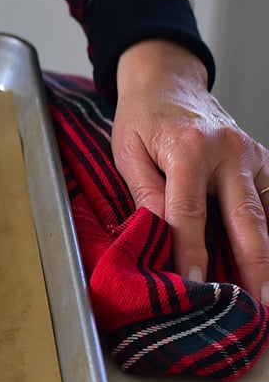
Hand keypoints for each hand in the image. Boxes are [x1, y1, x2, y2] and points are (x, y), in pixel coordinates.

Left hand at [112, 39, 268, 302]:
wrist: (169, 81)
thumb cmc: (143, 117)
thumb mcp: (127, 150)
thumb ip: (143, 191)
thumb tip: (156, 232)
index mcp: (190, 148)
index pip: (189, 212)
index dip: (190, 250)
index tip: (193, 280)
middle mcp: (229, 151)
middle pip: (245, 217)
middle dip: (254, 263)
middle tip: (260, 300)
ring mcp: (252, 155)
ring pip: (264, 213)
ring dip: (267, 254)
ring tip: (267, 292)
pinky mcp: (262, 161)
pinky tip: (266, 261)